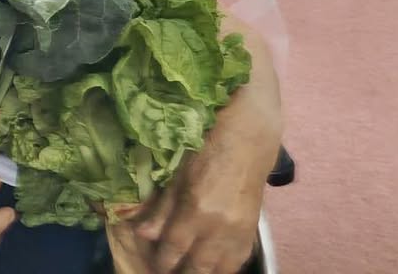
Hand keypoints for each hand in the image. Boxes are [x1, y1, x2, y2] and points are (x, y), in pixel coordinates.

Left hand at [132, 121, 278, 272]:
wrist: (248, 138)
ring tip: (189, 271)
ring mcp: (239, 232)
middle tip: (168, 272)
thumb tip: (144, 235)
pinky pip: (238, 261)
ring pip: (219, 269)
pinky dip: (224, 268)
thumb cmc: (206, 147)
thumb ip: (163, 208)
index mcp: (196, 209)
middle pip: (196, 266)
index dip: (162, 261)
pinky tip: (213, 267)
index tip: (155, 265)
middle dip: (180, 273)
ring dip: (202, 273)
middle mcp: (218, 227)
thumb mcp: (178, 174)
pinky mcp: (253, 231)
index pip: (174, 248)